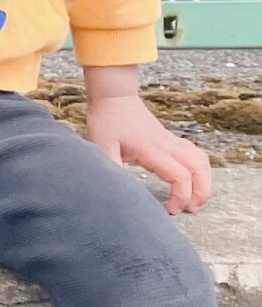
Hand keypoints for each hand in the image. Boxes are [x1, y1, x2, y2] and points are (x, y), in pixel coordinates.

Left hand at [86, 90, 211, 214]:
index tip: (170, 211)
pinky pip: (195, 153)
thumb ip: (110, 165)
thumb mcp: (101, 146)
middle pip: (199, 170)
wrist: (114, 96)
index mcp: (153, 151)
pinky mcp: (169, 138)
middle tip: (190, 209)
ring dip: (205, 180)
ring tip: (195, 198)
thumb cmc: (107, 120)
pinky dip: (200, 168)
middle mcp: (168, 146)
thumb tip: (117, 188)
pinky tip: (193, 178)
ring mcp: (171, 141)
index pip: (180, 177)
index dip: (181, 197)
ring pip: (202, 161)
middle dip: (201, 193)